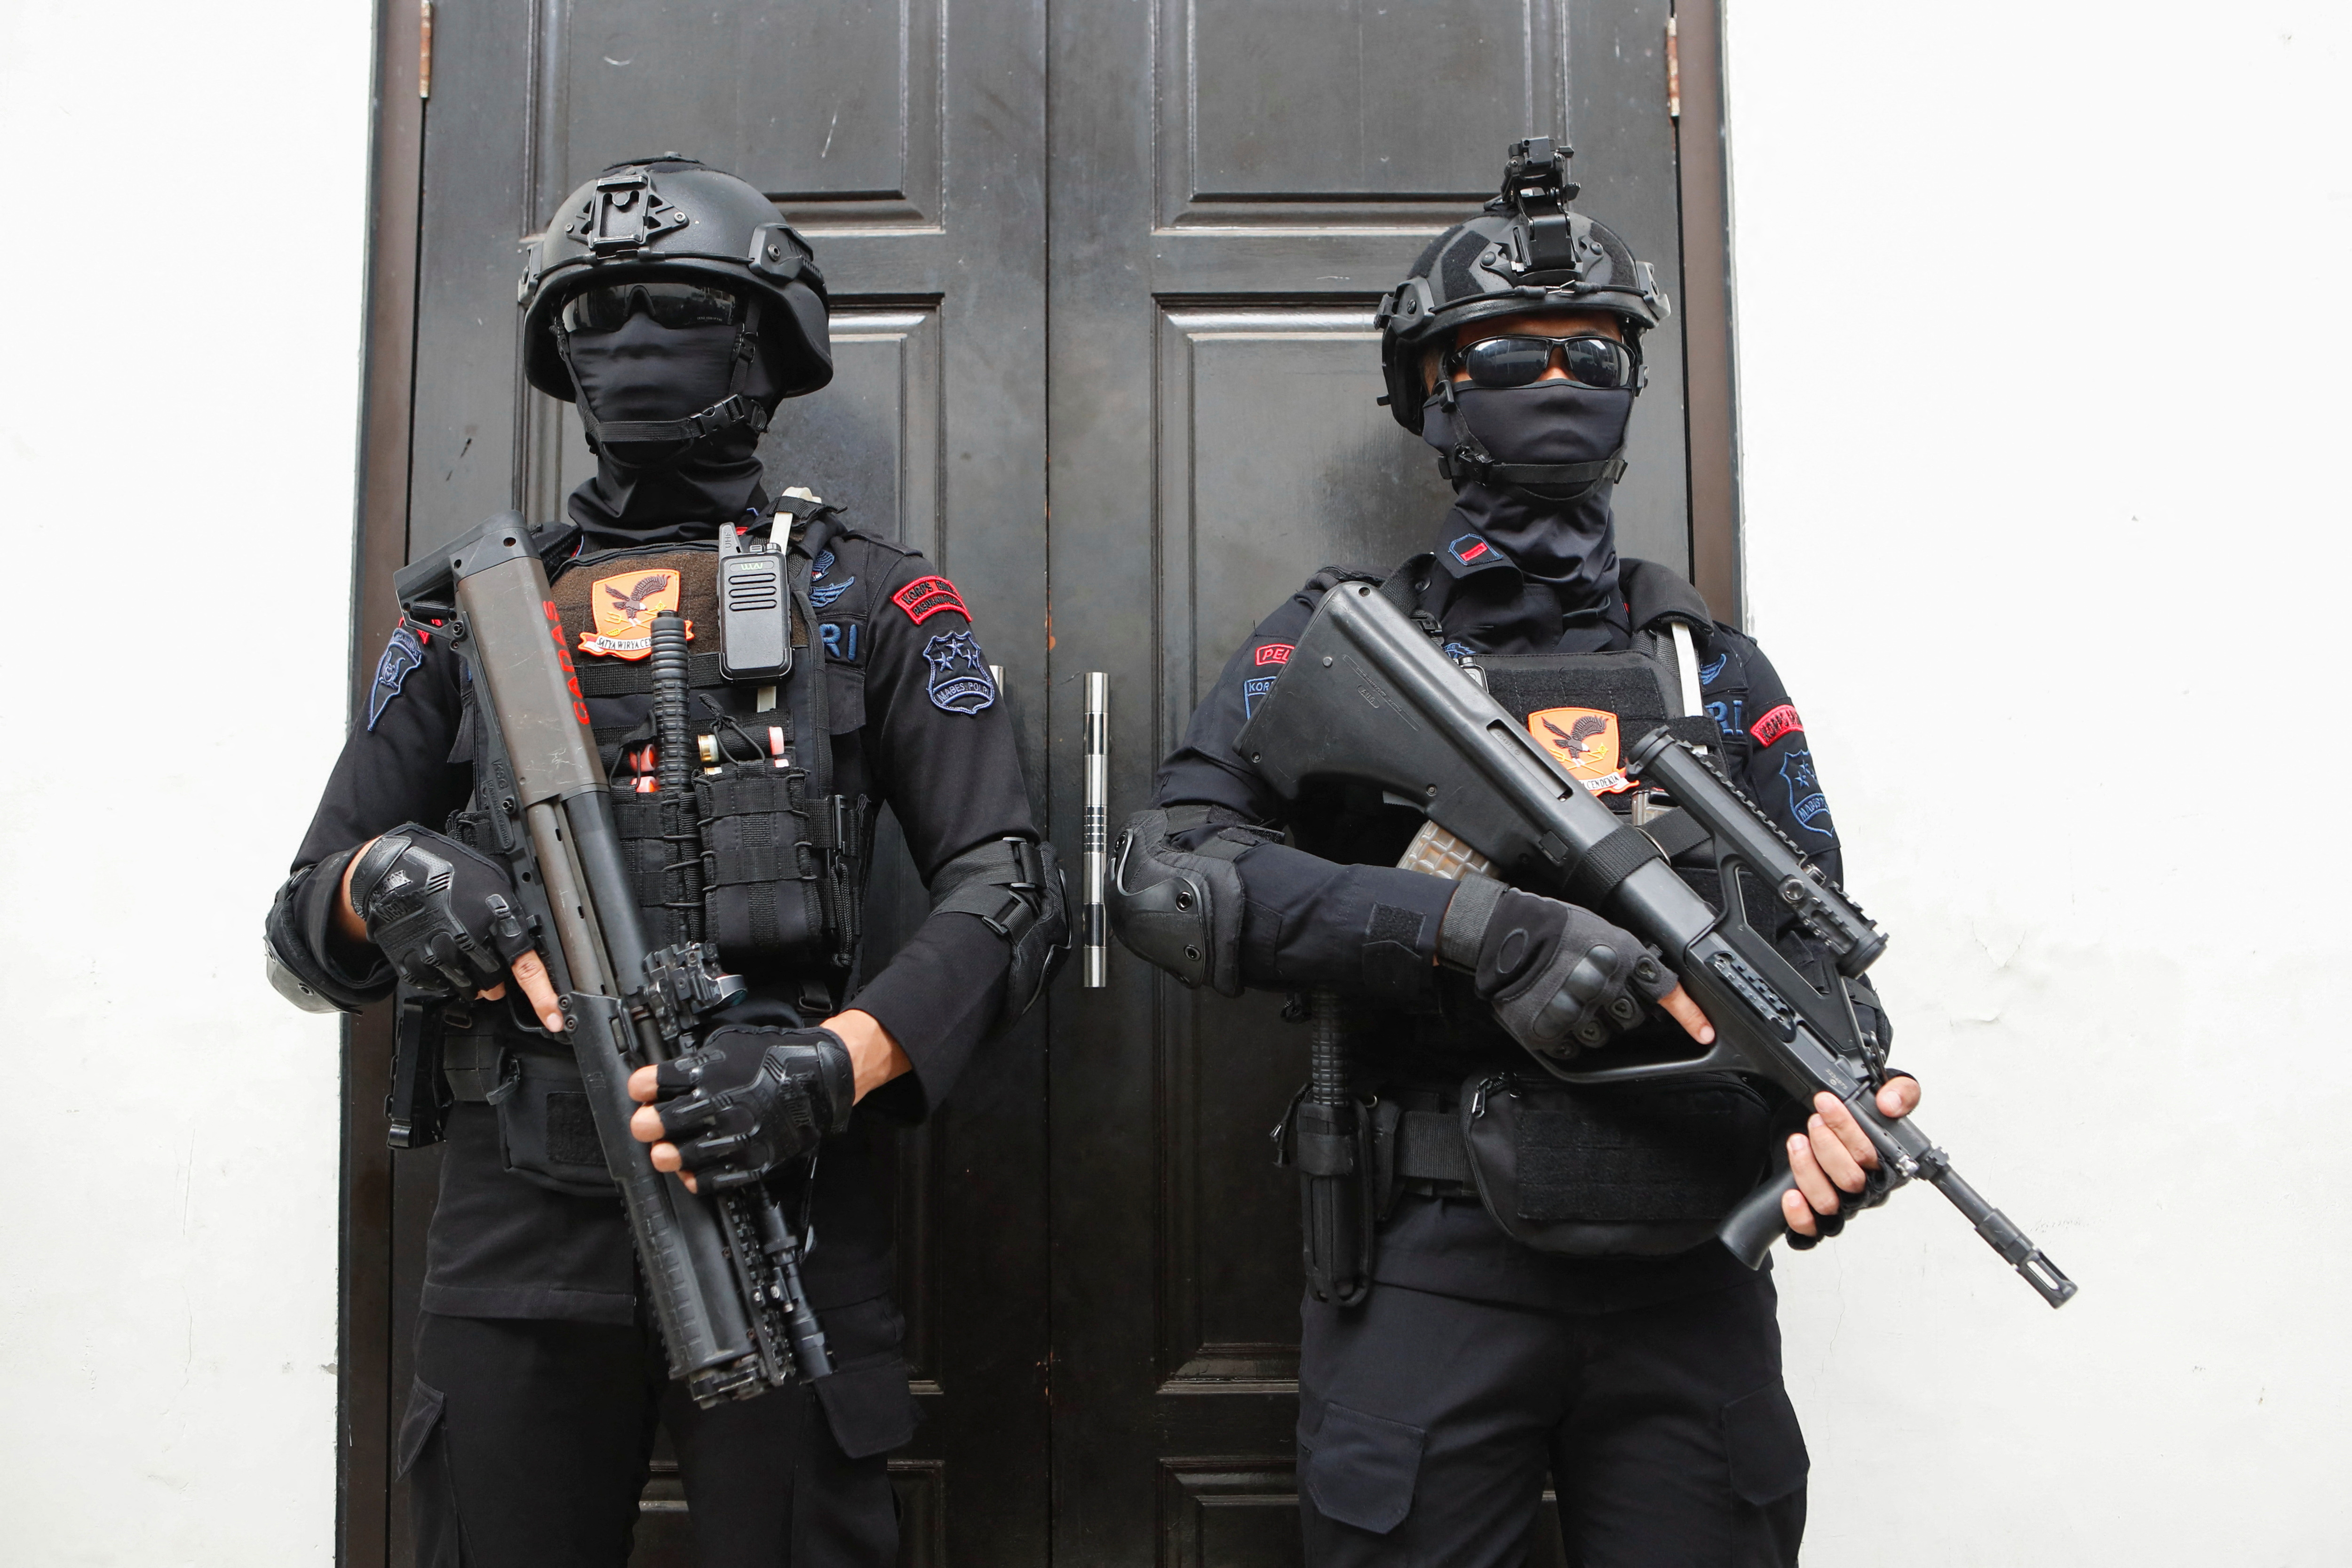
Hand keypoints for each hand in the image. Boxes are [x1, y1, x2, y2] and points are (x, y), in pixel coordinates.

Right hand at [340, 827, 563, 1030]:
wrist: (393, 871)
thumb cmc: (447, 871)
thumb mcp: (492, 882)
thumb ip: (510, 917)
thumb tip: (528, 945)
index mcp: (494, 918)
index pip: (526, 967)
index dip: (542, 996)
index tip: (553, 1019)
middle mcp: (468, 940)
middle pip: (495, 984)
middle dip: (497, 981)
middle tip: (485, 960)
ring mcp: (439, 955)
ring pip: (469, 990)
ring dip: (472, 981)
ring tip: (460, 951)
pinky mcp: (415, 966)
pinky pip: (441, 986)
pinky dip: (445, 975)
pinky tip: (438, 950)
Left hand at [625, 1021, 858, 1192]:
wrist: (819, 1078)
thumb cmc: (776, 1058)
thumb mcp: (729, 1046)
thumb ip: (697, 1063)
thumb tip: (668, 1079)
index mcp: (708, 1073)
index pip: (655, 1083)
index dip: (641, 1088)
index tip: (640, 1091)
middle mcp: (717, 1106)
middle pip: (661, 1122)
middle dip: (646, 1124)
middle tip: (645, 1125)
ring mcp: (732, 1137)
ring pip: (680, 1155)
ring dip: (666, 1154)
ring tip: (664, 1151)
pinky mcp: (749, 1161)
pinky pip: (711, 1179)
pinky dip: (695, 1178)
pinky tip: (690, 1171)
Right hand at [1469, 886, 1709, 1061]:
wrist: (1504, 937)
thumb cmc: (1555, 930)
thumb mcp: (1605, 931)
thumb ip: (1634, 959)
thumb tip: (1659, 986)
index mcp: (1620, 959)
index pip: (1665, 992)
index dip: (1690, 1016)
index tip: (1704, 1033)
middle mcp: (1601, 987)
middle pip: (1632, 1020)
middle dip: (1620, 1009)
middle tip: (1596, 990)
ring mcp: (1574, 1012)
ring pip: (1603, 1037)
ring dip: (1592, 1023)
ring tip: (1570, 997)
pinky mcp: (1548, 1031)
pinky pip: (1572, 1049)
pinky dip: (1566, 1036)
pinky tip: (1555, 1013)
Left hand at [1783, 1076, 1921, 1241]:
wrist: (1818, 1128)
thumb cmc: (1849, 1121)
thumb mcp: (1878, 1094)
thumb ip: (1900, 1091)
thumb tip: (1891, 1104)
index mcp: (1887, 1164)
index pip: (1872, 1154)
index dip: (1848, 1128)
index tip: (1826, 1104)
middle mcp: (1865, 1189)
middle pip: (1850, 1179)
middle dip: (1826, 1145)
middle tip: (1814, 1121)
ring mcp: (1842, 1206)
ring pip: (1828, 1202)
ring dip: (1807, 1170)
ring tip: (1797, 1142)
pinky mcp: (1817, 1219)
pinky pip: (1810, 1230)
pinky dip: (1800, 1215)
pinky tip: (1791, 1194)